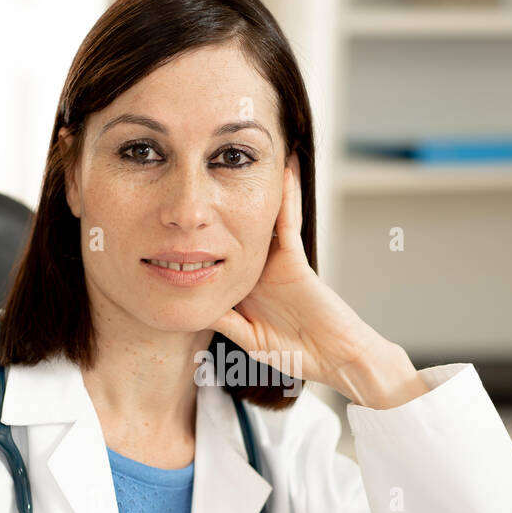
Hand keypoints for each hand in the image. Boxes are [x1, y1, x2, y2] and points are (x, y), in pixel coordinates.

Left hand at [212, 152, 430, 408]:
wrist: (337, 359)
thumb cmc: (299, 355)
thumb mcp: (250, 340)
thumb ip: (226, 321)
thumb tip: (193, 306)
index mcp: (244, 288)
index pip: (216, 258)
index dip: (197, 240)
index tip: (174, 220)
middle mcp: (257, 269)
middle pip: (233, 230)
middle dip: (221, 203)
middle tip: (201, 167)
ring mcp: (276, 262)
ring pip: (259, 219)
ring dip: (254, 188)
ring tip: (240, 153)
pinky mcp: (295, 260)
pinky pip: (287, 223)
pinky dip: (286, 197)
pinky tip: (282, 170)